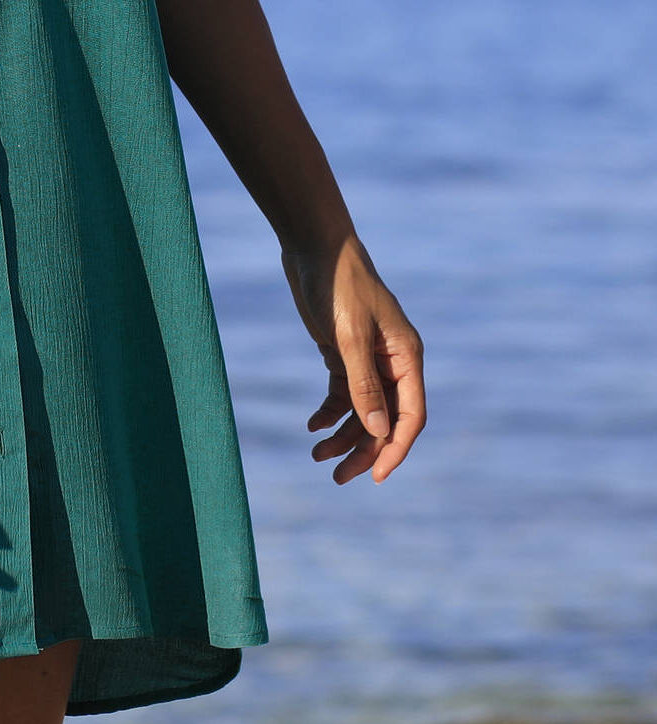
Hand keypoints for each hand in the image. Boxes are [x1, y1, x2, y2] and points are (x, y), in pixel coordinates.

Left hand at [281, 234, 425, 483]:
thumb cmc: (338, 285)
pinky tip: (313, 426)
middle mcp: (392, 363)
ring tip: (316, 455)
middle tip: (337, 477)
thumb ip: (364, 384)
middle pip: (385, 419)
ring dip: (343, 435)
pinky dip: (330, 413)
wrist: (314, 246)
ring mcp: (368, 359)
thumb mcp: (349, 336)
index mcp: (406, 358)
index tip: (376, 477)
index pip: (410, 416)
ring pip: (363, 410)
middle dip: (364, 450)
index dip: (395, 449)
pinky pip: (343, 394)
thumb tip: (379, 432)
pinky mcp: (344, 353)